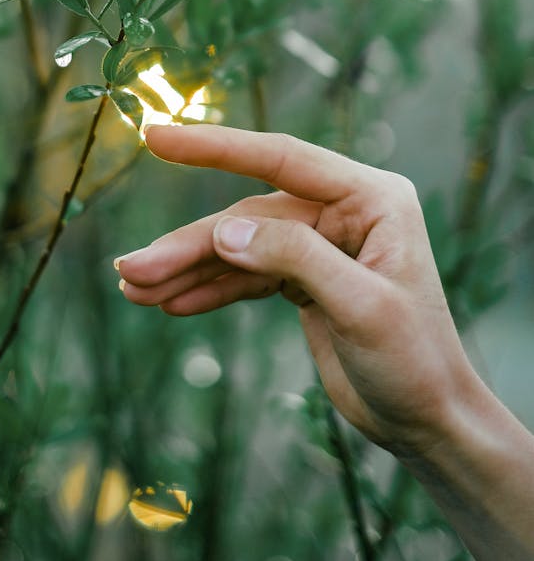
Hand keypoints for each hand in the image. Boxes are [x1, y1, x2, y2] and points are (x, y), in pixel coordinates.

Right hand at [117, 122, 478, 459]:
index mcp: (371, 198)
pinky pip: (245, 275)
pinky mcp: (304, 280)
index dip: (215, 147)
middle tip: (131, 271)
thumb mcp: (361, 307)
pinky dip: (208, 289)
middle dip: (188, 246)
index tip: (157, 138)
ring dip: (187, 270)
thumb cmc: (415, 361)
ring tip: (135, 291)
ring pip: (239, 246)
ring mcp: (322, 245)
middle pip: (247, 215)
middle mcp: (345, 211)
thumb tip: (223, 229)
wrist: (429, 422)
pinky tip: (171, 304)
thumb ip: (294, 258)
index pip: (281, 158)